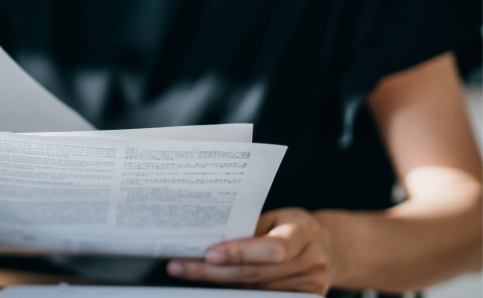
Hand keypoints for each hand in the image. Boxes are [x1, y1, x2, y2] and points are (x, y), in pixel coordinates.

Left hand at [166, 208, 335, 294]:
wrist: (326, 248)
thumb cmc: (292, 228)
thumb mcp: (276, 218)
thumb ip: (249, 228)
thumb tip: (207, 237)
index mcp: (304, 232)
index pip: (273, 247)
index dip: (240, 252)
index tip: (209, 254)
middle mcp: (312, 261)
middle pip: (257, 274)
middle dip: (214, 273)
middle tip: (181, 267)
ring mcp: (311, 285)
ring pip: (256, 290)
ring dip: (220, 284)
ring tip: (189, 273)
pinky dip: (237, 292)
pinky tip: (215, 286)